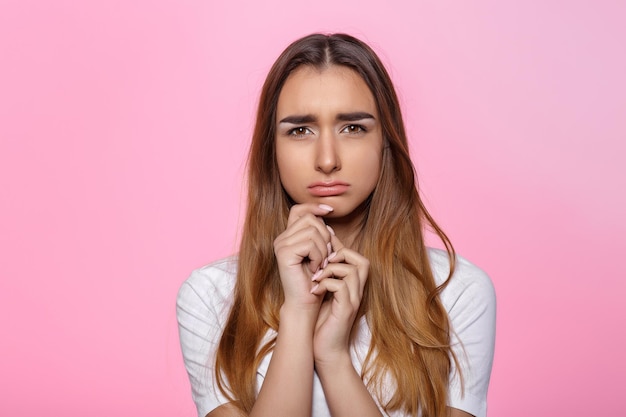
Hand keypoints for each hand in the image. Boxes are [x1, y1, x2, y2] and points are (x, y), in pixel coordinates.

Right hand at [273, 203, 333, 310]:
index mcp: (289, 236)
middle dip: (325, 236)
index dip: (314, 206)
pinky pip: (310, 243)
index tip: (329, 210)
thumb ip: (321, 233)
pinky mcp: (284, 253)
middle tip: (326, 257)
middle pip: (310, 219)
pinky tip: (316, 269)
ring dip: (324, 249)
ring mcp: (281, 245)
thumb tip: (326, 214)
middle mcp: (282, 238)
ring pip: (313, 231)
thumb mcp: (320, 252)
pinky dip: (319, 256)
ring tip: (321, 265)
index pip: (299, 209)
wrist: (305, 303)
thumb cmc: (315, 281)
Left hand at [310, 233, 368, 365]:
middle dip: (341, 255)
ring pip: (351, 271)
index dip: (340, 248)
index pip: (357, 258)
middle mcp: (358, 292)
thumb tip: (316, 256)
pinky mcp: (346, 310)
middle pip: (362, 261)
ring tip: (315, 278)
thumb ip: (326, 277)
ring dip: (329, 270)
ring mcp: (354, 301)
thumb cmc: (323, 322)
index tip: (321, 249)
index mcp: (354, 286)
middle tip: (322, 262)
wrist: (326, 349)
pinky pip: (340, 286)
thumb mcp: (325, 294)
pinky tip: (314, 291)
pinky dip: (325, 284)